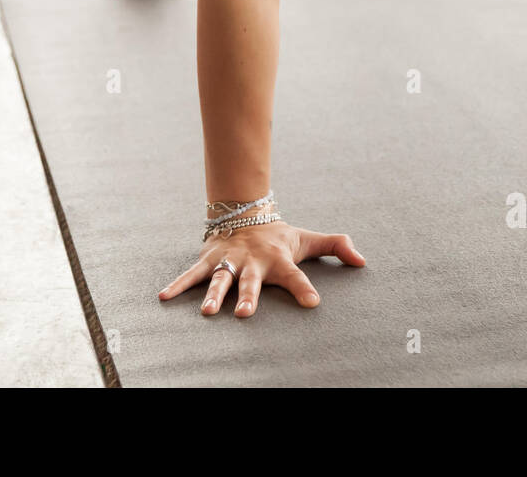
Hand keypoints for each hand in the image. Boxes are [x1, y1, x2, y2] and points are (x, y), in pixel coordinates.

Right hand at [159, 221, 365, 316]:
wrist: (245, 213)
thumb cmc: (279, 235)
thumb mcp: (308, 239)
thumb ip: (336, 246)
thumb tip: (363, 261)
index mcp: (278, 259)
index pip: (295, 275)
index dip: (304, 288)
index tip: (313, 303)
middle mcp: (252, 262)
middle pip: (251, 281)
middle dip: (248, 296)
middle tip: (244, 314)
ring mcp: (229, 260)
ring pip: (221, 279)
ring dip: (214, 295)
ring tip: (208, 313)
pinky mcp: (209, 260)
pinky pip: (192, 274)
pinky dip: (178, 285)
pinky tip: (164, 297)